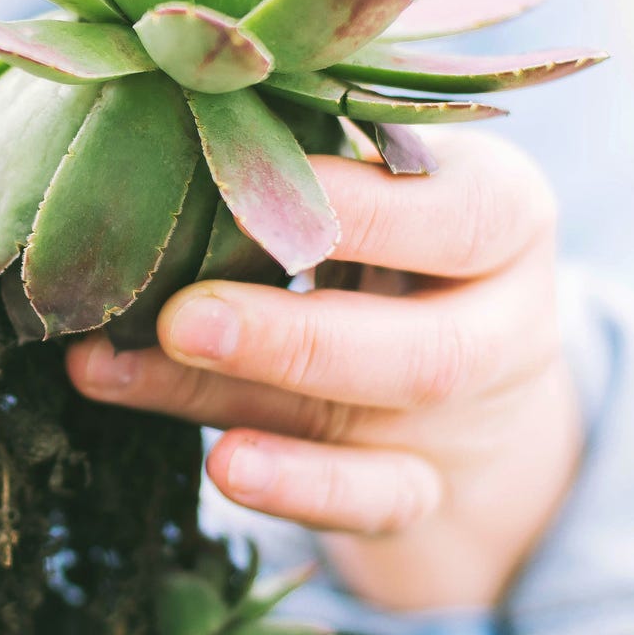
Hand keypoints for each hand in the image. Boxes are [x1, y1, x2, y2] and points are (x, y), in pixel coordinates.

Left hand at [67, 133, 581, 611]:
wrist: (473, 381)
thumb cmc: (397, 232)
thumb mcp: (388, 181)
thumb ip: (308, 162)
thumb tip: (173, 131)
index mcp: (505, 214)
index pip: (458, 219)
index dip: (360, 213)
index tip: (247, 187)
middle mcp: (501, 325)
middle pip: (420, 350)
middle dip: (289, 337)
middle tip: (177, 316)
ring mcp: (462, 423)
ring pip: (368, 426)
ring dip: (237, 401)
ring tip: (128, 376)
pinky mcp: (422, 493)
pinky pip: (368, 504)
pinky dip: (289, 489)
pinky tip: (212, 464)